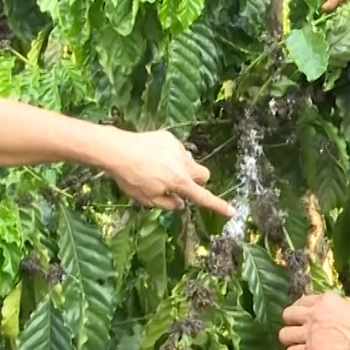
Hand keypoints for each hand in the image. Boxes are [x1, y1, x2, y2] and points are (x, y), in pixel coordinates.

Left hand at [104, 129, 233, 216]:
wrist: (118, 150)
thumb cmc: (131, 178)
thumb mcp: (146, 199)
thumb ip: (167, 203)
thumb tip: (180, 204)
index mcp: (179, 182)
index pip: (203, 197)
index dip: (217, 205)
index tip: (231, 211)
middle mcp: (184, 164)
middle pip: (204, 175)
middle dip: (198, 181)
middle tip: (180, 185)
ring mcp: (178, 149)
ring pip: (190, 161)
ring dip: (182, 168)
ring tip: (159, 168)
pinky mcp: (170, 138)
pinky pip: (177, 150)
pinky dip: (170, 155)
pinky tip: (152, 156)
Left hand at [278, 292, 349, 349]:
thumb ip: (337, 307)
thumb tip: (332, 311)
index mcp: (325, 300)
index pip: (302, 301)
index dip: (301, 310)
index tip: (303, 317)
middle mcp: (314, 314)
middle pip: (287, 314)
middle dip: (290, 322)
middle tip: (296, 330)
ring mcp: (310, 333)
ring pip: (284, 334)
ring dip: (289, 340)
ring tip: (294, 344)